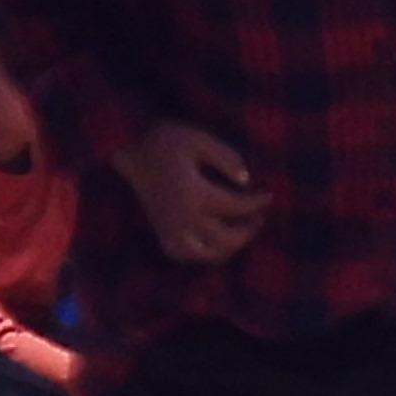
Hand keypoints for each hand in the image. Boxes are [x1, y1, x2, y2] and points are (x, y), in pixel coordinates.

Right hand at [114, 120, 267, 264]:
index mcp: (192, 194)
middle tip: (258, 218)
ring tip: (240, 233)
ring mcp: (169, 227)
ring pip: (205, 254)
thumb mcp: (197, 140)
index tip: (268, 195)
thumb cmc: (165, 141)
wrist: (127, 148)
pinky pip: (183, 255)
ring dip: (228, 248)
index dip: (257, 203)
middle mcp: (181, 217)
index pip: (235, 207)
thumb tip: (246, 180)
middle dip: (248, 231)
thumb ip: (225, 157)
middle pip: (225, 239)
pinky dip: (203, 254)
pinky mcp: (159, 231)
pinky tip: (215, 241)